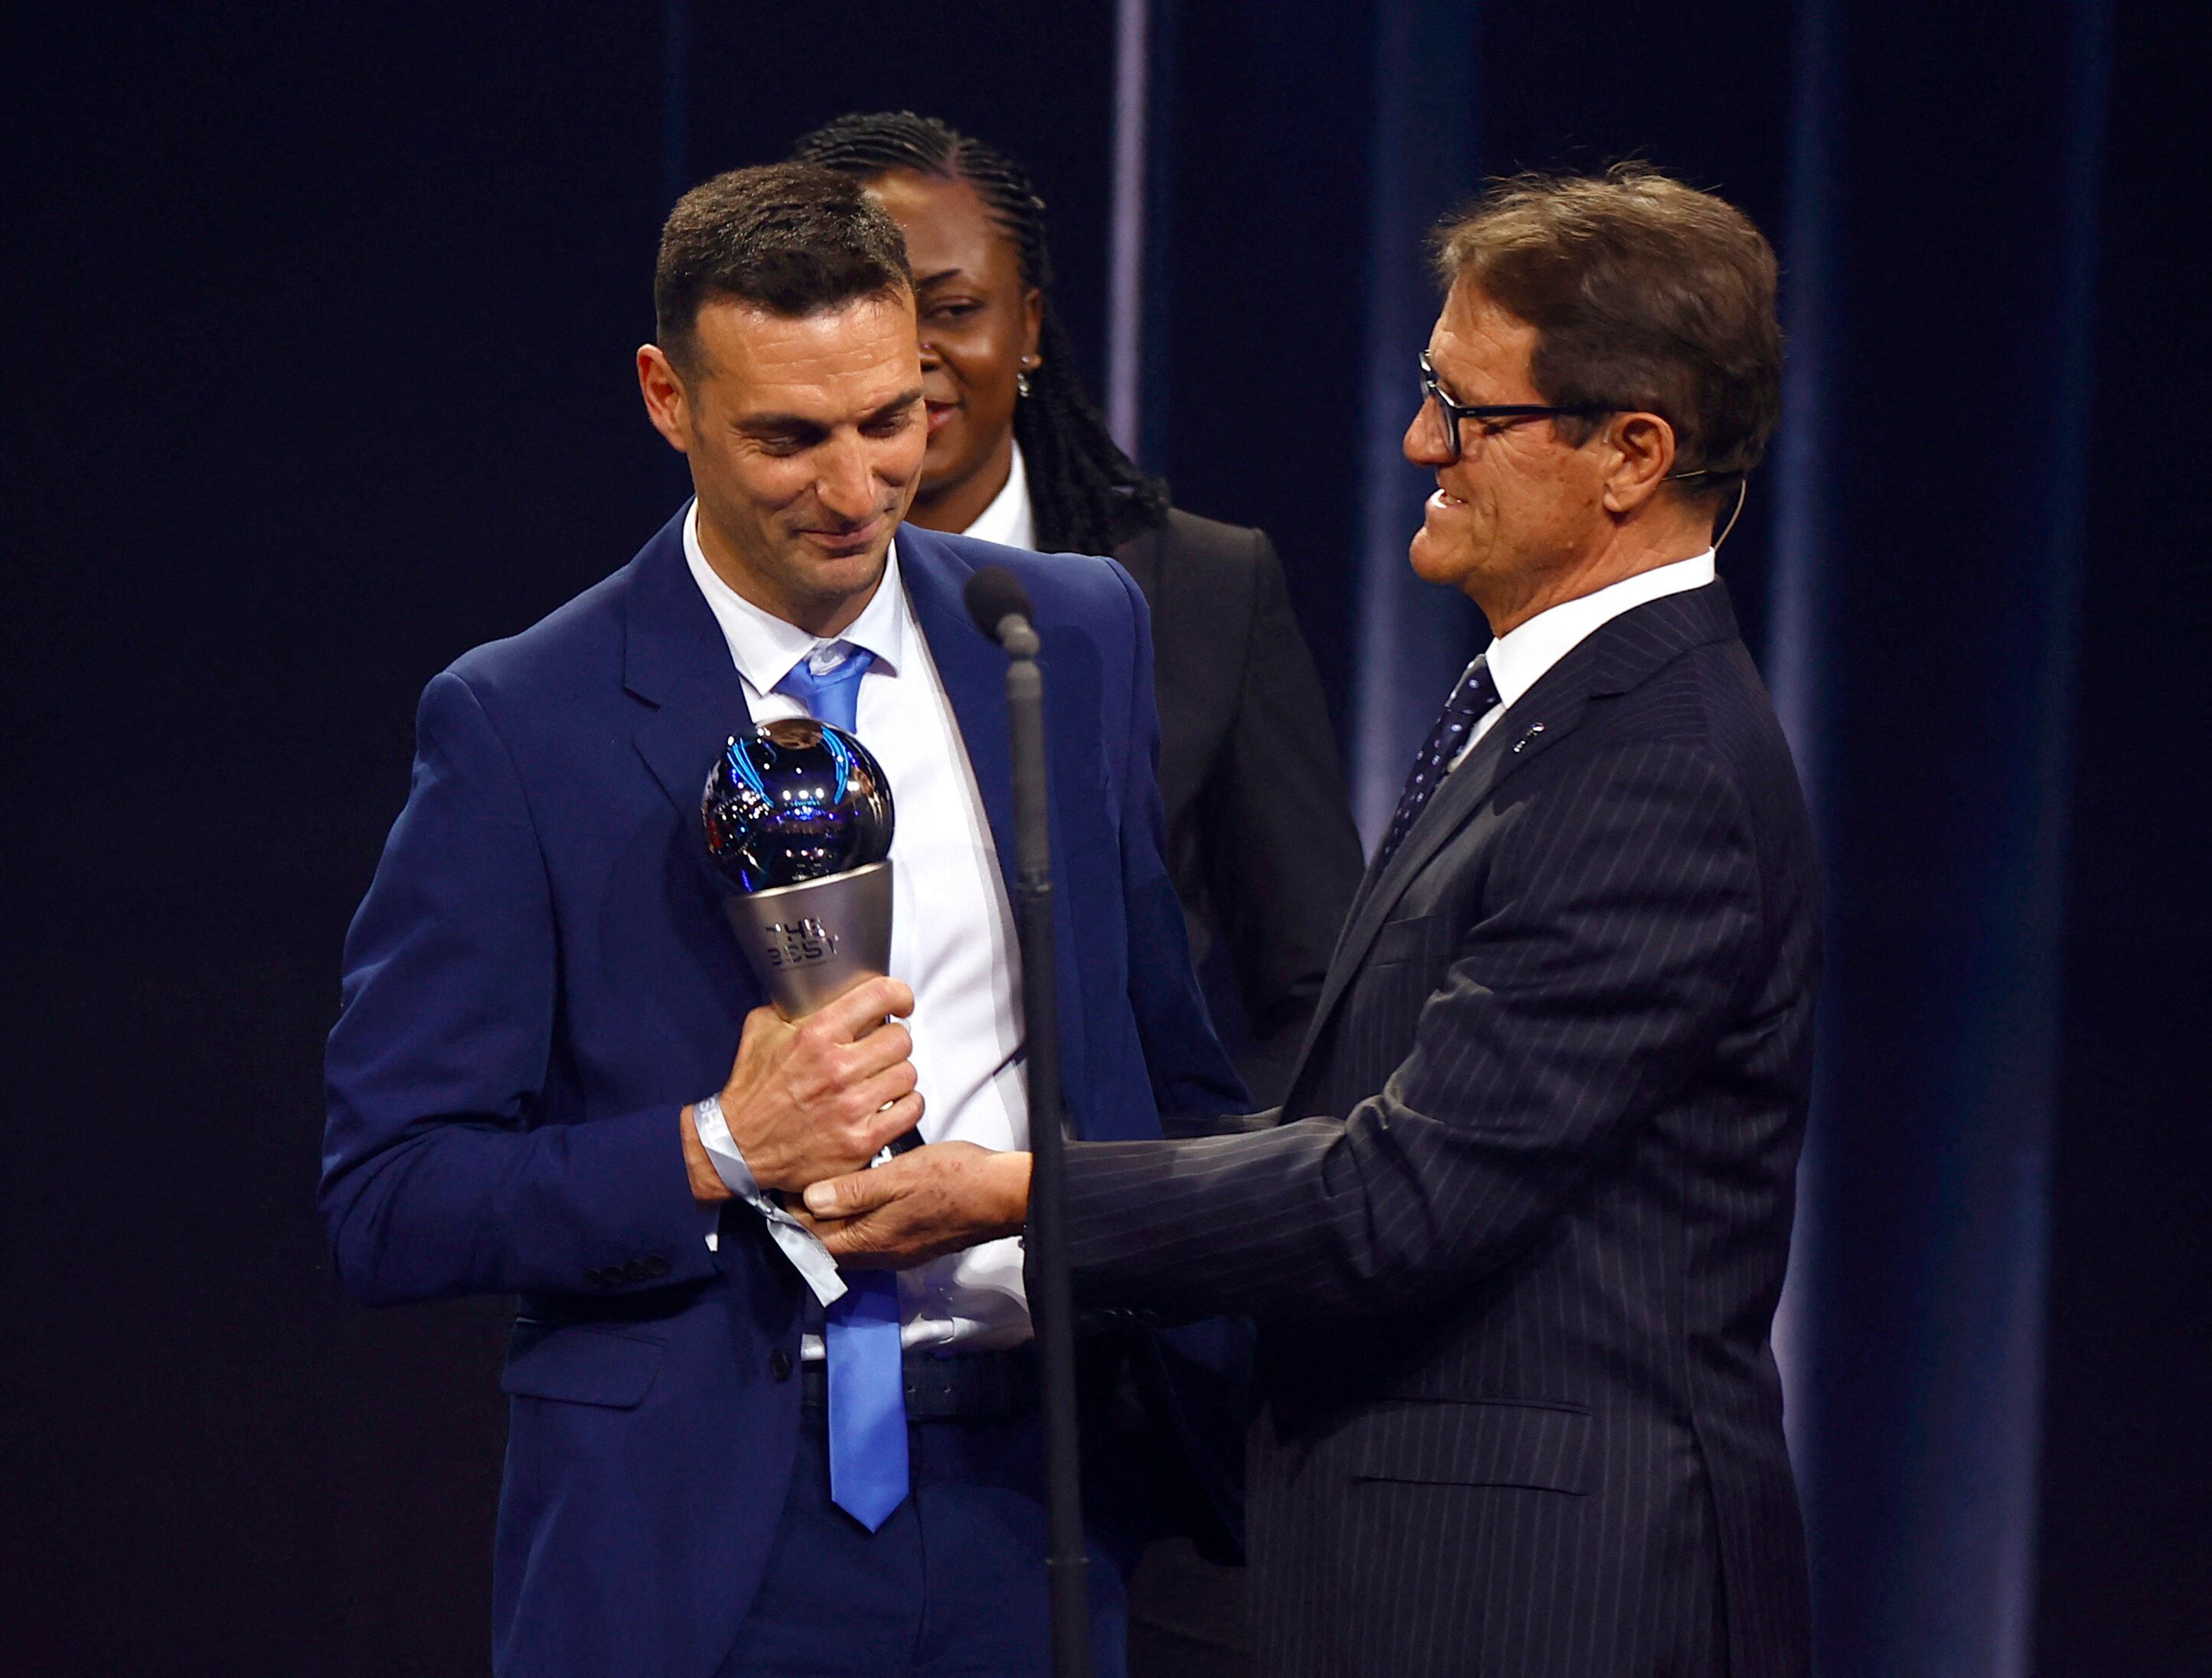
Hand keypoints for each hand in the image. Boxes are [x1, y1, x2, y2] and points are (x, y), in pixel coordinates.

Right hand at [681, 975, 919, 1199]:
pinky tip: (890, 1103)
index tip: (900, 1004)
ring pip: (908, 1074)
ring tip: (882, 1078)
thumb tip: (820, 989)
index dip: (898, 995)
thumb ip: (794, 1006)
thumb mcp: (762, 1031)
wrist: (739, 1148)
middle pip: (901, 1039)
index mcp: (816, 1035)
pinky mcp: (861, 1141)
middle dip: (894, 1041)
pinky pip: (911, 1110)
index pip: (880, 997)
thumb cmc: (752, 1090)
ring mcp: (852, 1107)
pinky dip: (906, 1105)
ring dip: (898, 1074)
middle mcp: (837, 1068)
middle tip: (882, 1050)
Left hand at [798, 1142, 1031, 1267]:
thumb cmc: (956, 1180)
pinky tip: (860, 1197)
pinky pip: (872, 1239)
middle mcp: (883, 1254)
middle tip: (799, 1185)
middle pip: (830, 1246)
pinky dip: (856, 1221)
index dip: (794, 1216)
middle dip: (809, 1220)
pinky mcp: (915, 1243)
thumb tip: (810, 1200)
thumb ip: (853, 1191)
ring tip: (824, 1188)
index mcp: (873, 1240)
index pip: (815, 1239)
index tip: (787, 1186)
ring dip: (833, 1222)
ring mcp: (900, 1252)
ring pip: (851, 1243)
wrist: (1005, 1195)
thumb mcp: (899, 1176)